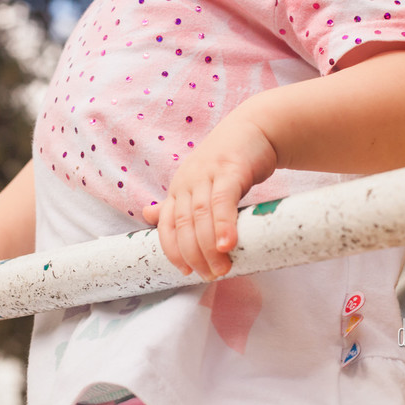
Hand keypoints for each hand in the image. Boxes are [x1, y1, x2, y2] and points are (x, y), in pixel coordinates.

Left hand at [141, 113, 276, 280]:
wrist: (256, 128)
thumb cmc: (229, 162)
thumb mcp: (200, 182)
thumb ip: (179, 203)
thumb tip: (148, 215)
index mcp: (179, 188)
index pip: (166, 224)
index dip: (171, 250)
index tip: (185, 271)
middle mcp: (188, 180)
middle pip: (182, 223)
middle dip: (193, 254)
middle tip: (209, 276)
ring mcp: (207, 173)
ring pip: (200, 215)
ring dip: (207, 246)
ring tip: (221, 268)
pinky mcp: (230, 169)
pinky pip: (223, 200)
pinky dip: (223, 225)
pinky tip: (228, 244)